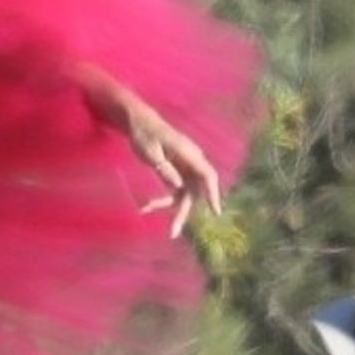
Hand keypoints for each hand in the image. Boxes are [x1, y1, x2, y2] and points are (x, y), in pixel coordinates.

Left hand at [121, 98, 221, 239]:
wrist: (139, 123)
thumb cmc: (144, 134)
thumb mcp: (150, 152)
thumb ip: (164, 168)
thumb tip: (178, 185)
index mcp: (189, 154)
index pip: (208, 175)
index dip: (213, 194)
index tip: (215, 211)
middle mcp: (191, 162)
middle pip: (195, 191)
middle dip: (184, 212)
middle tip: (173, 232)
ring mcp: (184, 168)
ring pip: (185, 194)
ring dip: (170, 206)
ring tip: (146, 210)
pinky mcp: (176, 172)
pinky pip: (175, 191)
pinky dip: (163, 200)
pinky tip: (146, 206)